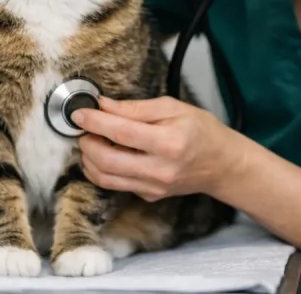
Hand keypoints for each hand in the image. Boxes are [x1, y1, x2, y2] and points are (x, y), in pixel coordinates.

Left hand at [73, 96, 244, 202]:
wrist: (222, 164)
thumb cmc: (201, 130)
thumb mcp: (173, 107)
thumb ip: (135, 108)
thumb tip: (104, 105)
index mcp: (168, 142)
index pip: (120, 132)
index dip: (94, 121)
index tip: (79, 113)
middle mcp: (159, 170)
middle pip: (105, 160)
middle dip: (86, 142)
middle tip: (85, 128)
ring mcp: (153, 187)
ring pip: (104, 178)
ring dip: (89, 159)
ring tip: (93, 140)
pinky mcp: (149, 196)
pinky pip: (116, 184)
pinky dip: (103, 169)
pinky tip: (108, 153)